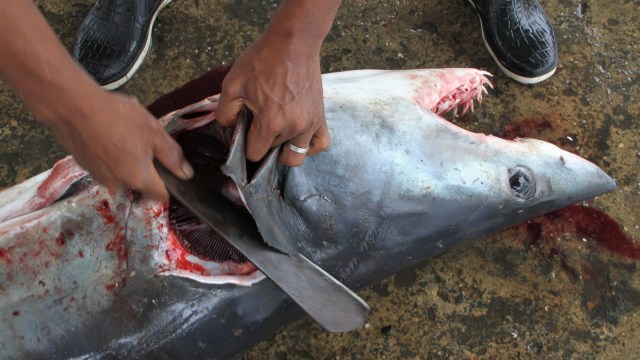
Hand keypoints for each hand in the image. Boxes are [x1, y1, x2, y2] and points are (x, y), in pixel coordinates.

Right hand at [48, 89, 192, 199]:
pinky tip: (108, 134)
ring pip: (122, 173)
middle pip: (140, 183)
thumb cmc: (118, 117)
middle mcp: (118, 184)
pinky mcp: (85, 166)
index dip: (170, 185)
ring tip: (123, 134)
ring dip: (126, 160)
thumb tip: (186, 174)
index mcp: (138, 179)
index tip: (171, 170)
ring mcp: (98, 176)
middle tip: (145, 142)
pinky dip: (110, 154)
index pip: (161, 195)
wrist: (72, 107)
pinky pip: (105, 165)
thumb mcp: (154, 132)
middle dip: (146, 167)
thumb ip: (172, 156)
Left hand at [216, 32, 329, 166]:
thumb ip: (225, 113)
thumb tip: (231, 128)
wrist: (293, 42)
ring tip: (277, 134)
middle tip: (258, 127)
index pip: (255, 154)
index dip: (245, 146)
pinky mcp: (320, 116)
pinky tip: (298, 138)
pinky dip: (309, 147)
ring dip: (284, 149)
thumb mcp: (232, 84)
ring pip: (296, 155)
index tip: (244, 132)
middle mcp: (293, 128)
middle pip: (274, 154)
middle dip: (263, 145)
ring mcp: (309, 124)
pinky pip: (320, 144)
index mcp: (270, 123)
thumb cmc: (262, 61)